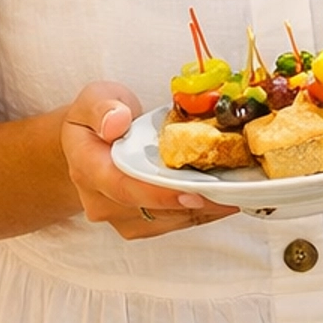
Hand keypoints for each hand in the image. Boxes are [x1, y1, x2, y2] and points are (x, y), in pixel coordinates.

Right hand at [61, 82, 236, 239]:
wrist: (86, 146)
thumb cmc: (95, 120)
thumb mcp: (94, 99)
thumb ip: (103, 107)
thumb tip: (116, 122)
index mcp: (88, 167)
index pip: (123, 187)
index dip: (160, 194)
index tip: (194, 193)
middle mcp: (102, 200)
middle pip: (151, 209)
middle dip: (194, 202)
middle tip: (232, 192)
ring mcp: (119, 216)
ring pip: (166, 220)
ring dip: (202, 210)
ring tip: (236, 192)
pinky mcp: (137, 223)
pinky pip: (172, 222)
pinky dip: (200, 212)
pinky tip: (225, 198)